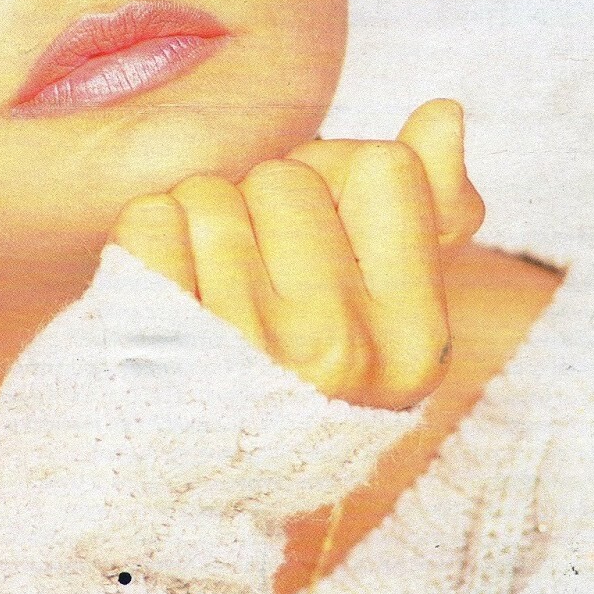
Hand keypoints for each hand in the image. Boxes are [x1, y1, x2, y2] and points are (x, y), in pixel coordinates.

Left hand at [111, 100, 484, 409]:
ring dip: (202, 223)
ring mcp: (244, 349)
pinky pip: (151, 219)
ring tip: (209, 288)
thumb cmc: (297, 374)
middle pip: (289, 176)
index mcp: (413, 339)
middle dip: (264, 206)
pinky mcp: (158, 341)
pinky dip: (149, 238)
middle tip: (257, 277)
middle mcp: (337, 350)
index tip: (327, 241)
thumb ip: (427, 207)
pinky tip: (166, 291)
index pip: (385, 167)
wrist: (188, 483)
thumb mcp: (386, 311)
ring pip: (213, 194)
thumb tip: (445, 111)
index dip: (344, 182)